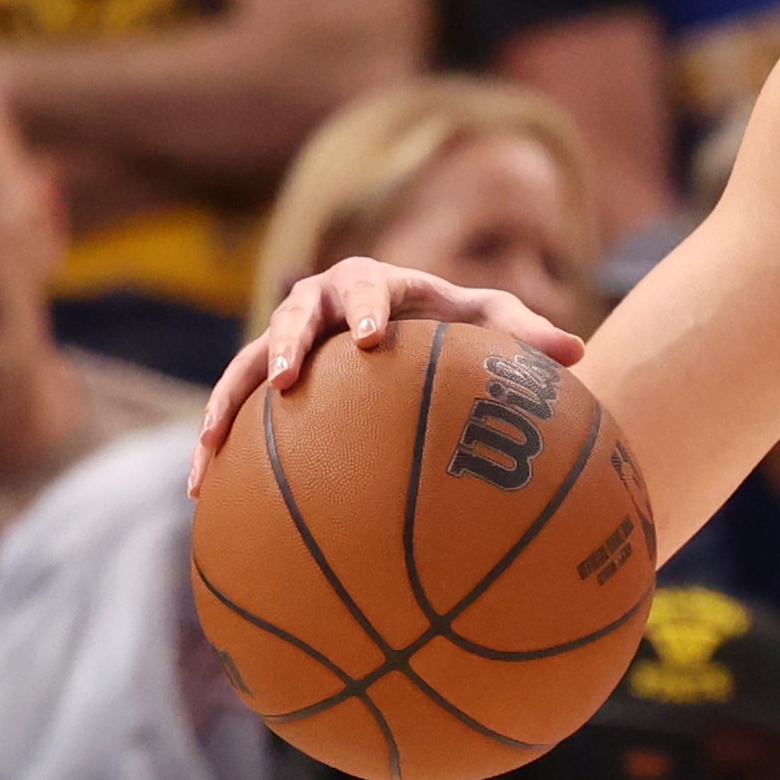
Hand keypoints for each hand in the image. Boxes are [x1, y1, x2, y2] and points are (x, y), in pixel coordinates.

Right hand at [191, 259, 585, 486]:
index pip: (368, 289)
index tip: (372, 338)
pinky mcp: (264, 385)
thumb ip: (525, 332)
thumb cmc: (449, 325)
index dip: (366, 309)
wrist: (403, 334)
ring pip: (244, 368)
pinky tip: (200, 494)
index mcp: (372, 285)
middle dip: (286, 344)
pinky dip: (216, 448)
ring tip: (211, 445)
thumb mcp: (487, 322)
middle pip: (293, 318)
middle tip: (286, 377)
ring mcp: (285, 344)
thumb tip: (578, 354)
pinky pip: (234, 414)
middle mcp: (318, 307)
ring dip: (226, 403)